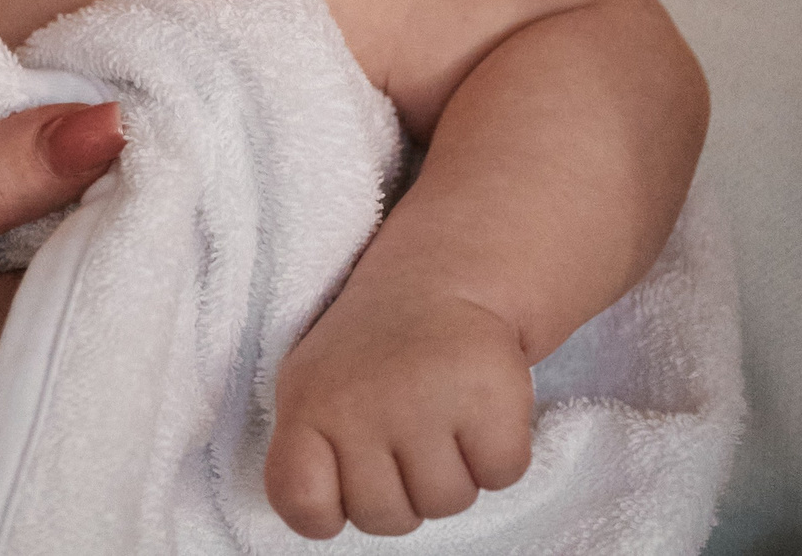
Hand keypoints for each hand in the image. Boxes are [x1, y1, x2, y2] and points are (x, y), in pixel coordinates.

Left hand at [265, 281, 535, 538]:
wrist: (439, 281)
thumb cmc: (373, 354)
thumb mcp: (316, 390)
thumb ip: (311, 455)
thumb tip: (326, 521)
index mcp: (306, 404)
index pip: (301, 502)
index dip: (328, 509)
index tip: (348, 473)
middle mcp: (358, 404)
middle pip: (384, 518)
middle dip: (402, 489)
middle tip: (407, 430)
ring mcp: (423, 402)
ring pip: (446, 504)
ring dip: (453, 471)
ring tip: (442, 413)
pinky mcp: (488, 398)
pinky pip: (500, 476)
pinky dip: (498, 454)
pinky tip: (477, 408)